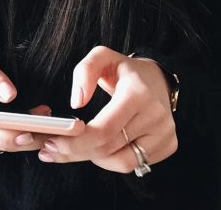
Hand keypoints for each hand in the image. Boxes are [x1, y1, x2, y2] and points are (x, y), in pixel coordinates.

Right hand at [0, 44, 50, 153]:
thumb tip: (10, 94)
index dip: (8, 135)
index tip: (31, 132)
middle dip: (28, 137)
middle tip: (56, 129)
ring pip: (1, 145)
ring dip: (27, 136)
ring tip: (55, 124)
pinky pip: (0, 143)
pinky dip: (19, 135)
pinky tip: (39, 124)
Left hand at [37, 45, 177, 173]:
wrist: (158, 79)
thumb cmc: (125, 70)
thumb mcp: (102, 56)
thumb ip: (85, 71)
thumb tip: (77, 102)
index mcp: (138, 93)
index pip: (104, 129)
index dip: (76, 140)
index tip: (54, 140)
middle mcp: (156, 115)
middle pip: (108, 148)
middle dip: (75, 151)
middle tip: (51, 149)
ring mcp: (165, 133)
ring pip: (120, 162)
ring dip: (93, 158)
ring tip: (75, 148)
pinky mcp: (168, 145)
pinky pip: (133, 164)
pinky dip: (112, 160)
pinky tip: (98, 149)